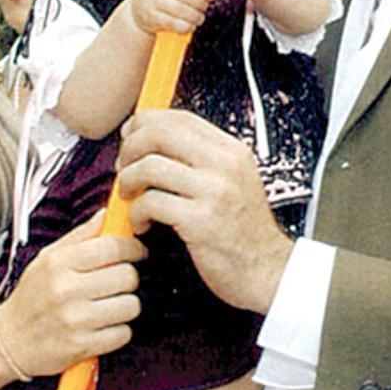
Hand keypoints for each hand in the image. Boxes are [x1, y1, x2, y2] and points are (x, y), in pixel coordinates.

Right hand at [0, 210, 143, 376]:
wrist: (8, 341)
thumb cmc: (31, 297)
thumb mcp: (48, 258)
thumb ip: (81, 235)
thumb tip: (107, 213)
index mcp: (58, 263)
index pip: (112, 247)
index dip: (133, 247)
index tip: (137, 251)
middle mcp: (66, 290)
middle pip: (127, 276)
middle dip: (129, 277)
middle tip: (119, 281)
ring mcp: (74, 320)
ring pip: (130, 305)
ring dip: (126, 305)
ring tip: (110, 304)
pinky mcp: (81, 346)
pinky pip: (123, 334)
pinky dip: (118, 331)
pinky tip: (103, 326)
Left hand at [117, 110, 293, 314]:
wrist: (267, 271)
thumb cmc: (243, 231)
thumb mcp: (232, 181)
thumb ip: (199, 159)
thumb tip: (152, 140)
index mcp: (231, 151)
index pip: (179, 118)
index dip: (145, 123)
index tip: (129, 137)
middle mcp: (225, 165)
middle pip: (160, 134)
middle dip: (130, 148)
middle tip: (123, 167)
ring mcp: (215, 192)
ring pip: (150, 166)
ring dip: (128, 181)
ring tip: (130, 197)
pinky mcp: (201, 221)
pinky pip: (151, 203)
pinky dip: (136, 213)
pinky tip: (142, 223)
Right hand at [130, 0, 214, 35]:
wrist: (138, 10)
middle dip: (199, 3)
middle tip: (204, 7)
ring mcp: (151, 0)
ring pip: (179, 9)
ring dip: (194, 16)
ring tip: (199, 18)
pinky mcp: (151, 17)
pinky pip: (173, 23)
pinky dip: (185, 26)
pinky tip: (190, 26)